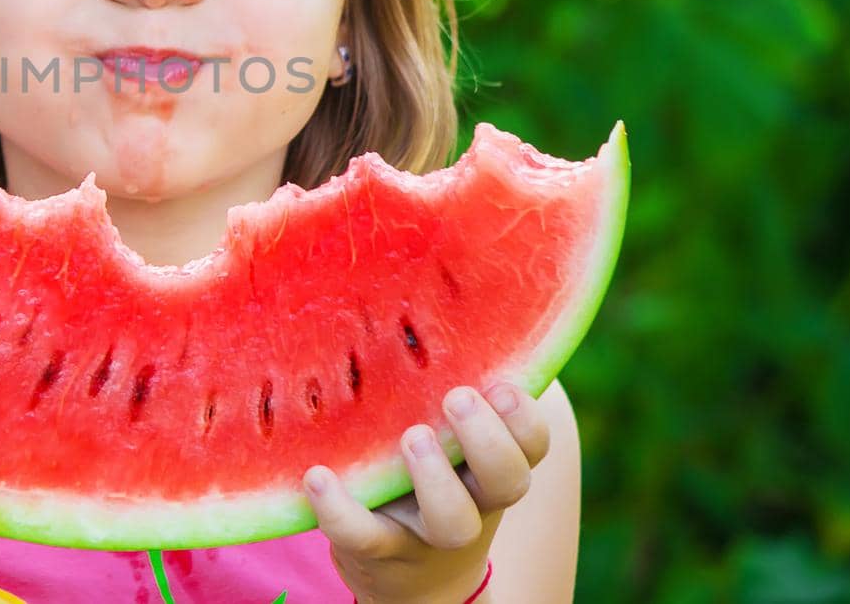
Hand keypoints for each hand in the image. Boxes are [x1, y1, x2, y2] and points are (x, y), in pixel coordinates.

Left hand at [303, 381, 548, 603]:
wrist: (407, 575)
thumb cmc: (427, 472)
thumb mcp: (445, 432)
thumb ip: (451, 371)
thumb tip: (443, 275)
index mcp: (491, 463)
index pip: (532, 444)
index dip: (525, 417)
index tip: (503, 383)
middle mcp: (472, 500)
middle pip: (509, 481)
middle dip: (489, 440)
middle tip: (457, 397)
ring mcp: (427, 532)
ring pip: (453, 520)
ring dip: (435, 479)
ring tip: (412, 437)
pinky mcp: (379, 551)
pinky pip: (365, 536)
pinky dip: (342, 511)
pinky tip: (318, 476)